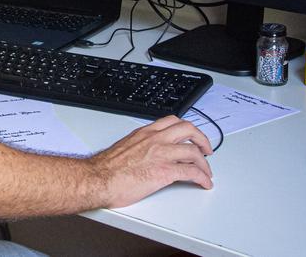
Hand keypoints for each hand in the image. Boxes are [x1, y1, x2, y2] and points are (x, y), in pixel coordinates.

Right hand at [90, 115, 212, 207]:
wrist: (98, 179)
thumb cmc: (106, 169)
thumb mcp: (124, 148)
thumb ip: (138, 147)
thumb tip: (145, 154)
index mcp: (144, 133)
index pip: (172, 121)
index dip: (186, 128)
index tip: (191, 136)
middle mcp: (155, 140)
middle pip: (188, 129)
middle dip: (201, 139)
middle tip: (206, 150)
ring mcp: (161, 154)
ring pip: (194, 151)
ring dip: (204, 163)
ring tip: (206, 171)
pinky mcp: (165, 171)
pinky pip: (192, 172)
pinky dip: (202, 177)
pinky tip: (204, 183)